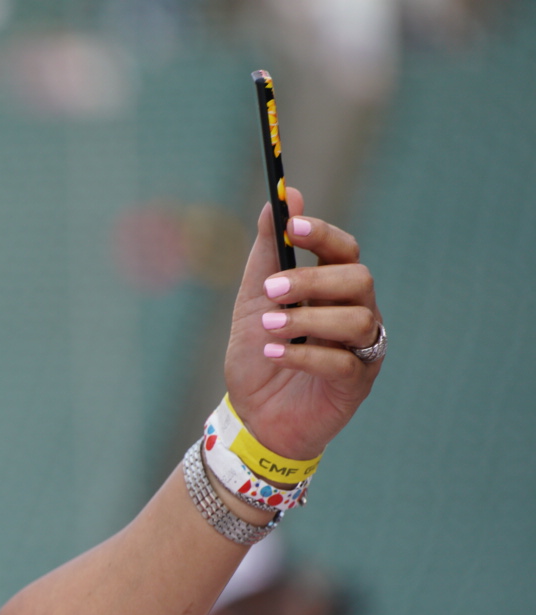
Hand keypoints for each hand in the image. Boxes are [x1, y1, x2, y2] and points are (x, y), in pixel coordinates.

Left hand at [223, 187, 383, 460]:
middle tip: (271, 290)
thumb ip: (268, 254)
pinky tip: (274, 353)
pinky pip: (343, 361)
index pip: (344, 249)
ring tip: (269, 328)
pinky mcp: (356, 383)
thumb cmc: (259, 354)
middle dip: (313, 280)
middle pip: (358, 279)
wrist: (254, 415)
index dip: (323, 233)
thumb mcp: (253, 301)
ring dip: (308, 318)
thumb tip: (280, 198)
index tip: (292, 224)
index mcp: (333, 288)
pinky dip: (305, 354)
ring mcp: (361, 348)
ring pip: (357, 319)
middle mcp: (356, 312)